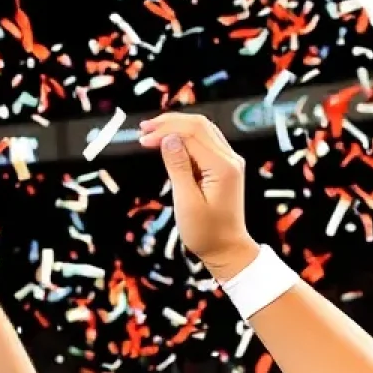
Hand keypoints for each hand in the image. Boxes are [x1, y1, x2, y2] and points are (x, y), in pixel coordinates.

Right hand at [136, 113, 258, 280]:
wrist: (227, 249)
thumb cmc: (206, 233)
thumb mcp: (187, 203)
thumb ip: (178, 167)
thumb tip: (168, 139)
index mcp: (222, 166)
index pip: (192, 134)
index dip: (165, 131)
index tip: (142, 139)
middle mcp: (229, 158)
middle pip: (199, 125)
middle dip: (170, 123)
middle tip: (144, 128)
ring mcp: (229, 161)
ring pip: (202, 130)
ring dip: (177, 127)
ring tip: (151, 131)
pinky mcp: (224, 167)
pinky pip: (204, 143)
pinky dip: (185, 139)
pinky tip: (168, 142)